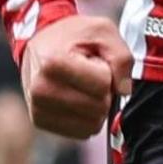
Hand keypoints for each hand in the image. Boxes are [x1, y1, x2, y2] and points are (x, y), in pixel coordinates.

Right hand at [19, 13, 129, 140]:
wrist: (39, 43)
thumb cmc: (72, 35)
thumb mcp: (102, 31)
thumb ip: (121, 57)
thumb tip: (124, 90)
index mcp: (53, 63)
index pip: (103, 85)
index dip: (107, 72)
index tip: (93, 62)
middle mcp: (40, 90)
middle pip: (99, 107)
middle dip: (103, 92)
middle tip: (89, 75)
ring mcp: (38, 108)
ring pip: (92, 124)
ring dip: (96, 106)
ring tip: (81, 86)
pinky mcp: (40, 122)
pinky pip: (81, 132)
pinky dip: (86, 118)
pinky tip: (76, 99)